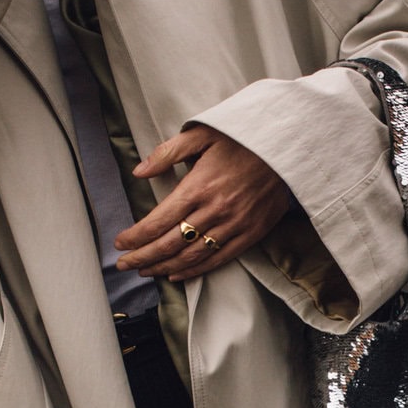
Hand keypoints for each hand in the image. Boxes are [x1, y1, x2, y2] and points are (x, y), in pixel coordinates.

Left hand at [116, 128, 292, 279]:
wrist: (286, 148)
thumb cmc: (242, 139)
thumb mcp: (202, 134)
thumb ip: (168, 152)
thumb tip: (139, 171)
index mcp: (198, 186)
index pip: (158, 221)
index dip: (135, 236)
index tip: (120, 243)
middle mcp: (214, 210)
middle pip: (169, 244)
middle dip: (142, 257)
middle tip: (124, 264)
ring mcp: (233, 225)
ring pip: (191, 256)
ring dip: (163, 267)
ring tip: (145, 271)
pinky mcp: (250, 234)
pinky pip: (218, 259)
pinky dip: (195, 270)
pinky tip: (176, 273)